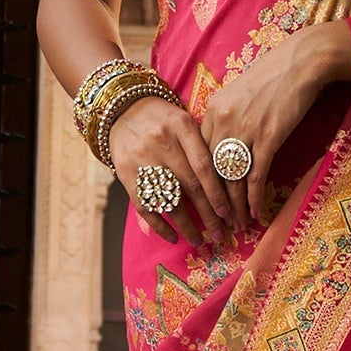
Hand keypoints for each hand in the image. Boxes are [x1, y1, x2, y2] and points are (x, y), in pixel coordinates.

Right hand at [105, 94, 231, 251]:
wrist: (121, 109)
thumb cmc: (162, 119)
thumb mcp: (184, 121)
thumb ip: (203, 146)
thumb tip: (229, 183)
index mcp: (182, 127)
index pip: (204, 165)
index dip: (217, 193)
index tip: (228, 214)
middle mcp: (162, 143)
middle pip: (190, 186)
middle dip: (208, 214)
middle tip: (221, 235)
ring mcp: (142, 159)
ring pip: (169, 199)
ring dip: (186, 225)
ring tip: (200, 241)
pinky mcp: (126, 173)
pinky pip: (145, 206)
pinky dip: (159, 225)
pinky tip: (173, 237)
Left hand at [200, 20, 350, 229]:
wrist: (301, 61)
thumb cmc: (273, 76)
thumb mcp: (239, 93)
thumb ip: (226, 118)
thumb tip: (223, 144)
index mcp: (212, 111)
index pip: (200, 156)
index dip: (202, 184)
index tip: (204, 203)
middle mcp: (223, 122)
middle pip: (212, 172)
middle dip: (215, 203)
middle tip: (218, 225)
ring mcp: (245, 130)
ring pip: (232, 179)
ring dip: (235, 207)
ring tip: (238, 227)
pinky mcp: (269, 137)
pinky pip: (256, 176)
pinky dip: (255, 198)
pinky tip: (257, 213)